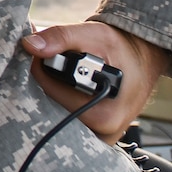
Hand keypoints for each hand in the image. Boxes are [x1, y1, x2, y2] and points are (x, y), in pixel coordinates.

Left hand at [22, 22, 170, 141]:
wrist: (141, 57)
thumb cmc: (119, 47)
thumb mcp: (91, 35)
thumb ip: (60, 38)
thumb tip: (30, 45)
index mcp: (102, 116)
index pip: (50, 93)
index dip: (42, 68)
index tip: (47, 53)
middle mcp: (103, 133)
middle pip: (51, 106)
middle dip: (49, 81)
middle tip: (60, 62)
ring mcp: (100, 136)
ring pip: (57, 112)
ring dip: (56, 90)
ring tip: (70, 73)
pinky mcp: (97, 133)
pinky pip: (68, 117)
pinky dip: (63, 99)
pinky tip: (72, 84)